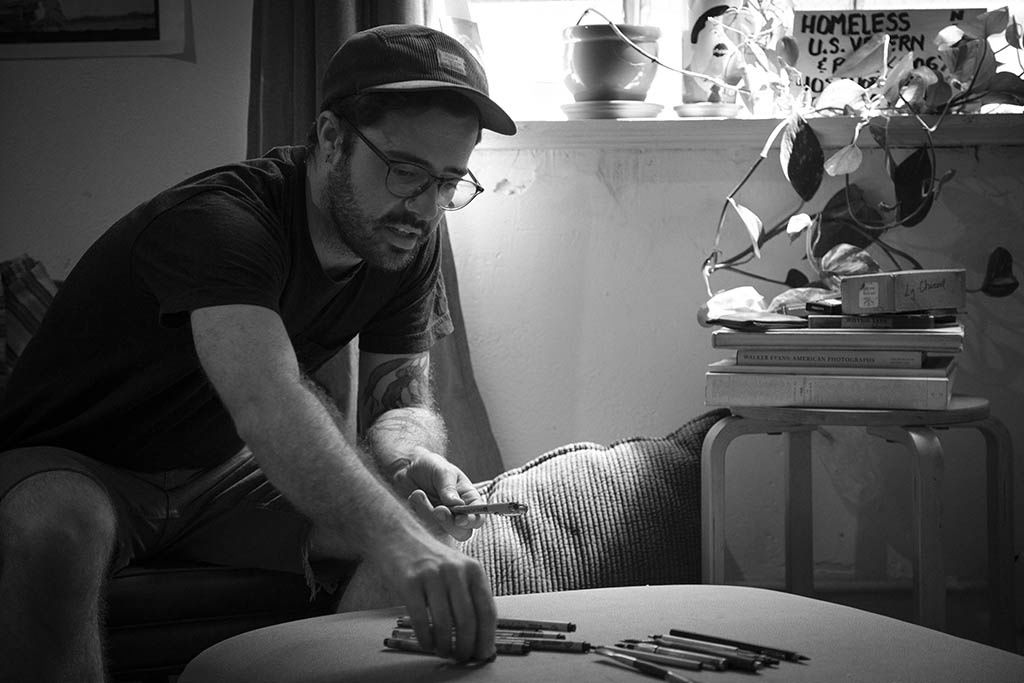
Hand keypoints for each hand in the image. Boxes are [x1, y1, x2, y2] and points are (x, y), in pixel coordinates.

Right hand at [372, 529, 497, 661]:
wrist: (399, 537)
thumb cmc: (432, 561)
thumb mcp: (458, 570)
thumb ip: (470, 597)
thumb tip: (482, 638)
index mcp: (473, 569)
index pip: (487, 610)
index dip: (487, 638)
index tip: (483, 655)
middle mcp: (455, 570)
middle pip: (467, 620)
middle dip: (465, 647)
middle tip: (461, 659)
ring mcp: (432, 575)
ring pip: (444, 623)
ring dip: (445, 646)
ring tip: (443, 653)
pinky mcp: (409, 581)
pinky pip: (420, 619)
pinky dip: (425, 639)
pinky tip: (427, 644)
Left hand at [391, 446, 486, 541]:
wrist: (408, 468)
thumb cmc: (431, 467)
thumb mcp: (442, 471)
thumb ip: (449, 488)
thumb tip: (458, 504)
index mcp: (468, 499)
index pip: (478, 517)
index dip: (472, 521)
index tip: (460, 519)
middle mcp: (458, 513)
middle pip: (462, 533)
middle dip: (450, 524)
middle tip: (438, 510)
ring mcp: (441, 521)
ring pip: (441, 532)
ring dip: (428, 514)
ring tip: (419, 493)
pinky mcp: (425, 524)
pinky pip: (423, 528)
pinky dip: (417, 512)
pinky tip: (414, 496)